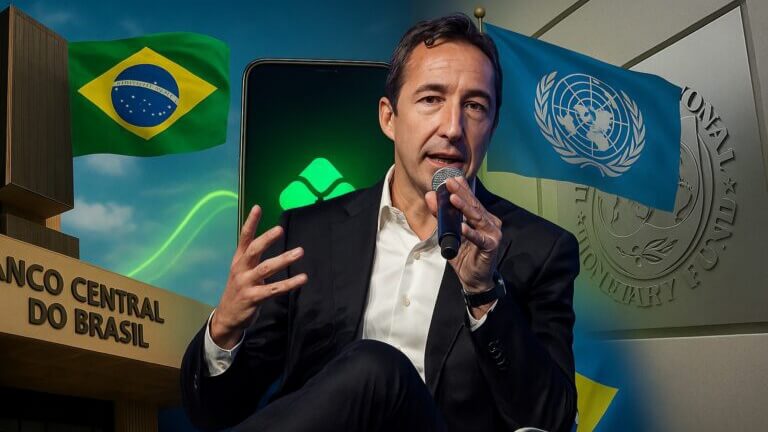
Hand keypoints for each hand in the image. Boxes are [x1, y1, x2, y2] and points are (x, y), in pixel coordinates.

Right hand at [210, 205, 307, 348]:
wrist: (227, 317)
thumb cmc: (238, 290)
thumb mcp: (240, 270)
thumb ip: (251, 256)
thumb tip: (265, 238)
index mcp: (238, 260)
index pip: (244, 238)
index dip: (250, 223)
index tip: (257, 207)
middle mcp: (241, 269)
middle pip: (254, 250)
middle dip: (267, 239)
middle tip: (280, 229)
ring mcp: (246, 284)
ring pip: (266, 269)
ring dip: (283, 259)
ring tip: (299, 252)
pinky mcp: (253, 298)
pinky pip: (274, 289)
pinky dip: (289, 284)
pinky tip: (302, 278)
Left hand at [425, 177, 501, 294]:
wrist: (474, 279)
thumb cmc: (465, 255)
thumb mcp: (448, 233)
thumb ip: (440, 215)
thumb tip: (430, 196)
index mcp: (481, 217)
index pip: (471, 199)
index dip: (461, 187)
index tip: (450, 176)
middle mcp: (489, 222)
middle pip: (474, 205)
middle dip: (461, 192)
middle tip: (449, 181)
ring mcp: (492, 234)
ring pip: (477, 218)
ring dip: (465, 208)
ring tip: (453, 198)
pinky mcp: (491, 246)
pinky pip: (479, 239)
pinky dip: (470, 233)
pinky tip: (462, 227)